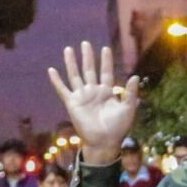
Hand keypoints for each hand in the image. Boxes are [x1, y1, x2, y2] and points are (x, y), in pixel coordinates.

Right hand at [47, 42, 142, 166]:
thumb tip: (134, 76)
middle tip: (86, 43)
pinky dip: (57, 81)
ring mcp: (82, 97)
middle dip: (88, 57)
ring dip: (71, 63)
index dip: (106, 61)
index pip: (106, 73)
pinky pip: (63, 90)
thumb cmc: (118, 128)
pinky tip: (51, 71)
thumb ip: (130, 93)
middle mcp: (93, 92)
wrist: (104, 142)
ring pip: (75, 76)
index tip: (105, 48)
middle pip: (90, 70)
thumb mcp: (128, 109)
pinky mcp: (72, 104)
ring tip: (68, 49)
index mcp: (107, 93)